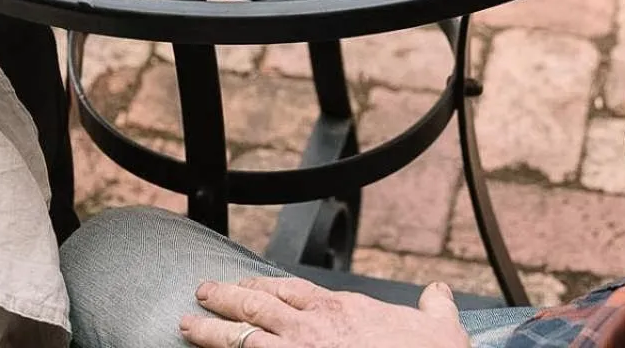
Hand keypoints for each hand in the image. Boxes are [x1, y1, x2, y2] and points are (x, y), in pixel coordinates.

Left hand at [182, 277, 468, 347]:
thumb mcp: (439, 327)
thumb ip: (433, 307)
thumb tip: (439, 291)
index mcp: (341, 310)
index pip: (291, 291)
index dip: (265, 287)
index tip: (248, 284)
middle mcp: (312, 328)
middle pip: (256, 306)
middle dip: (226, 299)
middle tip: (201, 293)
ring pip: (243, 338)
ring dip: (211, 332)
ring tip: (186, 326)